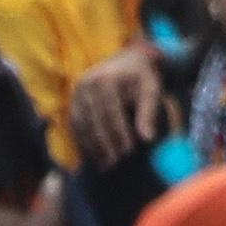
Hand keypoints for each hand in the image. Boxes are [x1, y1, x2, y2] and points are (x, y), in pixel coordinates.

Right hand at [69, 41, 167, 168]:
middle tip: (114, 164)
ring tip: (105, 165)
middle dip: (104, 144)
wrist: (128, 60)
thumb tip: (148, 139)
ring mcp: (77, 91)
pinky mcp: (73, 99)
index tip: (128, 152)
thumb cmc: (143, 77)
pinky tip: (94, 155)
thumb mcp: (152, 89)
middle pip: (94, 120)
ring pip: (82, 125)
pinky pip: (75, 124)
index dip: (119, 134)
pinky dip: (83, 141)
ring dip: (92, 147)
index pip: (111, 112)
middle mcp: (87, 83)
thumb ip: (149, 113)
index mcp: (107, 79)